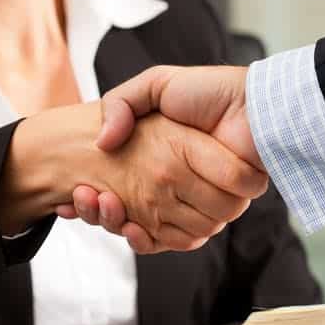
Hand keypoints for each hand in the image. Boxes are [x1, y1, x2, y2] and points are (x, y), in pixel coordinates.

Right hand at [0, 102, 266, 251]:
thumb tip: (102, 142)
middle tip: (77, 198)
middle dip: (96, 211)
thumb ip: (123, 103)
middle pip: (121, 211)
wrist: (254, 107)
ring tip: (99, 202)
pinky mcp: (207, 215)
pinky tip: (127, 225)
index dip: (92, 195)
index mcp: (158, 157)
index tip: (70, 192)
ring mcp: (188, 202)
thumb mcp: (157, 84)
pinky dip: (144, 239)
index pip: (115, 185)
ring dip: (112, 221)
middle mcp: (170, 183)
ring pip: (140, 228)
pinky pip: (172, 240)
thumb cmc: (209, 91)